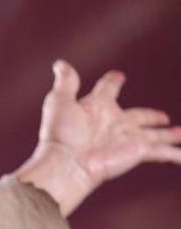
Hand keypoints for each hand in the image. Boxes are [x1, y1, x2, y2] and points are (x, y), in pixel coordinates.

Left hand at [17, 60, 180, 215]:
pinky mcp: (138, 151)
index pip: (107, 89)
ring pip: (156, 135)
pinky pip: (163, 152)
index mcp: (97, 107)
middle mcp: (115, 123)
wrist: (66, 164)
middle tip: (162, 116)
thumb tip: (60, 64)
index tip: (117, 76)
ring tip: (179, 134)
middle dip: (150, 116)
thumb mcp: (60, 102)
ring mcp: (128, 138)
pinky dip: (176, 155)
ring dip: (169, 135)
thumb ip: (66, 83)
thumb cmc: (60, 134)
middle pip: (138, 116)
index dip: (112, 81)